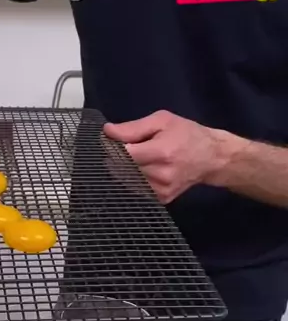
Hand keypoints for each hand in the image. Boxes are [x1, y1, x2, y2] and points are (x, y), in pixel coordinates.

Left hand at [104, 110, 226, 203]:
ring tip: (140, 158)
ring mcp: (162, 191)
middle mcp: (161, 175)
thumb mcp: (162, 121)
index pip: (124, 155)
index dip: (114, 148)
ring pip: (128, 181)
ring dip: (126, 170)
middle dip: (119, 158)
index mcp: (161, 153)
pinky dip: (136, 179)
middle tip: (126, 148)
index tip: (112, 141)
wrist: (212, 158)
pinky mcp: (162, 200)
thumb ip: (133, 128)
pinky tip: (146, 169)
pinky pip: (138, 189)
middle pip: (124, 169)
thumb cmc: (187, 134)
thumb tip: (108, 132)